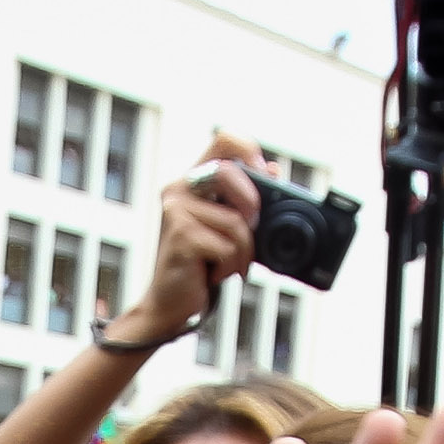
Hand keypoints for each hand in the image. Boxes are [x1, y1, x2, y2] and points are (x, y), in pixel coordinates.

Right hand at [113, 132, 265, 347]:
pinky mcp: (180, 236)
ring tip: (225, 263)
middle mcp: (179, 189)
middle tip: (247, 232)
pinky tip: (213, 273)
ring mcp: (176, 211)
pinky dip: (231, 266)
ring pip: (237, 221)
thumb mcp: (229, 227)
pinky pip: (228, 246)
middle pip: (231, 173)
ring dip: (243, 252)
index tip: (262, 177)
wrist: (171, 304)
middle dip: (251, 206)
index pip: (225, 139)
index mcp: (192, 181)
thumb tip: (273, 169)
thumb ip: (246, 199)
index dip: (250, 151)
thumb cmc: (201, 265)